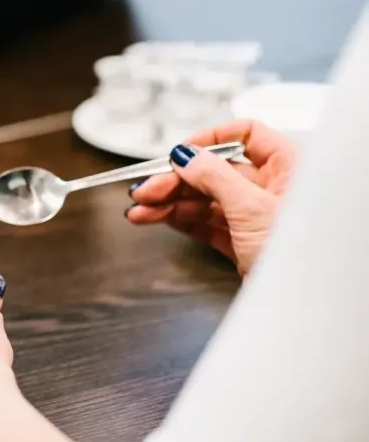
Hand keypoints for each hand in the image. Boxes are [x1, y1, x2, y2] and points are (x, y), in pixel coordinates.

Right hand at [127, 120, 297, 275]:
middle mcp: (271, 189)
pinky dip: (178, 220)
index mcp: (288, 168)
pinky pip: (204, 224)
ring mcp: (254, 216)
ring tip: (140, 210)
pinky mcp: (241, 242)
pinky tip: (156, 218)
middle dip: (175, 180)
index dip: (210, 140)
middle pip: (214, 171)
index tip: (179, 153)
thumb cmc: (301, 259)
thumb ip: (215, 177)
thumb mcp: (253, 208)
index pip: (247, 135)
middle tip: (146, 190)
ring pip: (204, 199)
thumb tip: (187, 156)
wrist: (301, 306)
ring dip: (168, 203)